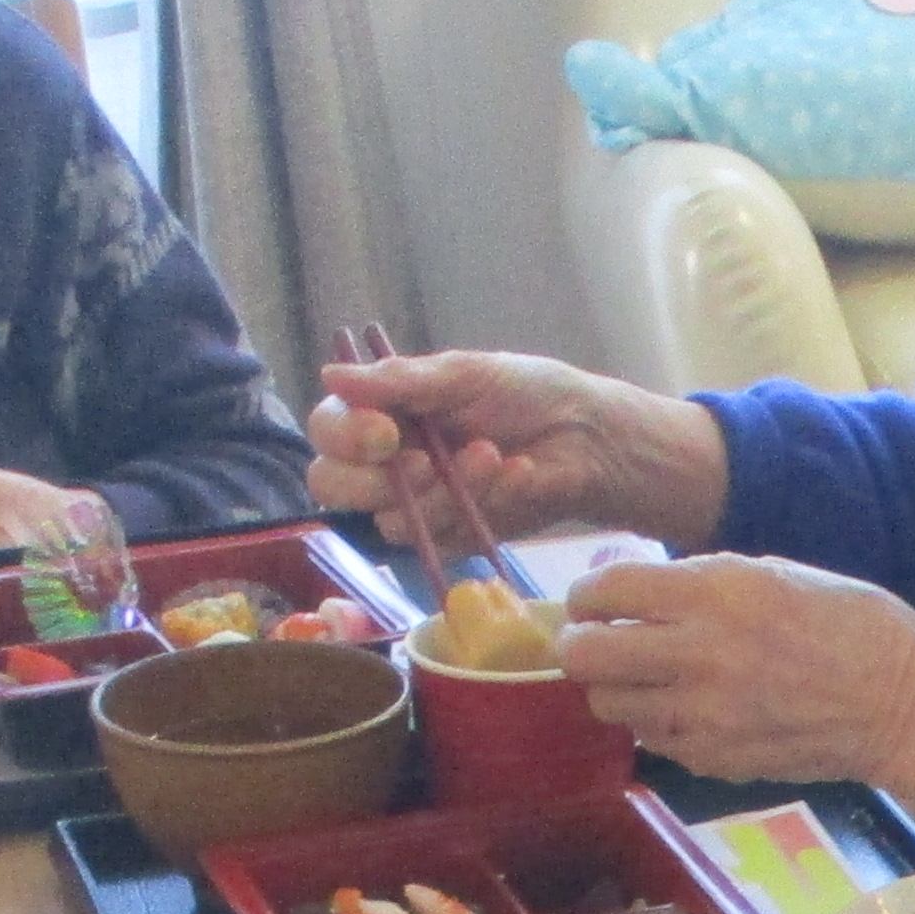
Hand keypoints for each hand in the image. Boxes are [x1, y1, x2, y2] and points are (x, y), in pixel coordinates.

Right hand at [304, 348, 727, 558]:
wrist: (588, 436)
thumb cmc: (526, 395)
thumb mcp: (465, 374)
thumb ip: (401, 380)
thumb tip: (332, 373)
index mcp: (380, 414)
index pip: (326, 431)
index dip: (344, 436)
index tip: (385, 431)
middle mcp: (386, 463)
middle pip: (334, 487)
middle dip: (376, 479)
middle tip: (424, 461)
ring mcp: (418, 506)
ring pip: (390, 521)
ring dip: (443, 489)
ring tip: (491, 454)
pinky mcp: (452, 539)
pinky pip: (442, 539)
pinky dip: (480, 503)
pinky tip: (516, 473)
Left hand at [552, 555, 914, 845]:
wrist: (903, 704)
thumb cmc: (849, 624)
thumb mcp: (772, 572)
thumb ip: (696, 579)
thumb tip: (626, 582)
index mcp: (717, 593)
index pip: (604, 592)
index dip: (586, 595)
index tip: (594, 601)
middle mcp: (700, 654)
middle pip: (586, 657)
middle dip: (582, 646)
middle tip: (599, 642)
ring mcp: (704, 716)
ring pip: (608, 705)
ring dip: (617, 688)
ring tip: (649, 677)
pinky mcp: (714, 760)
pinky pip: (652, 740)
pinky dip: (658, 724)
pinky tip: (694, 708)